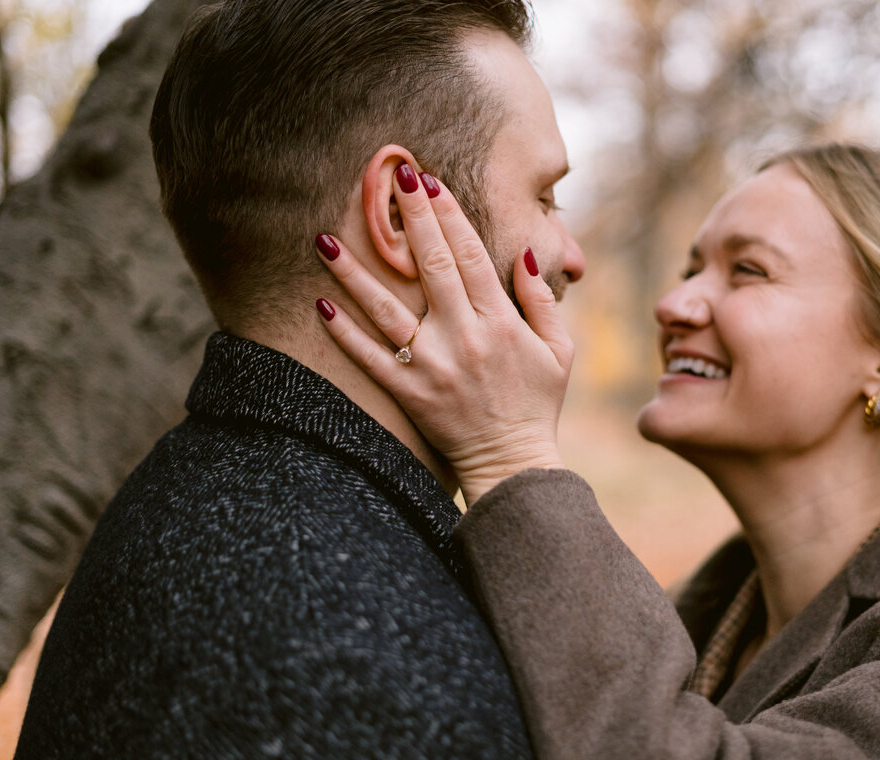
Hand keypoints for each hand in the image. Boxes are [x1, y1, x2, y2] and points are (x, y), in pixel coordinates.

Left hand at [314, 165, 572, 504]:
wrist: (512, 462)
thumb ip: (541, 300)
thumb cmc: (538, 403)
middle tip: (390, 177)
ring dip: (354, 272)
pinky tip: (320, 303)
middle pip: (430, 265)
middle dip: (411, 217)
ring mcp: (431, 365)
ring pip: (386, 309)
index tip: (430, 182)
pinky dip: (344, 332)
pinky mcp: (408, 392)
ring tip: (325, 238)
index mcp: (500, 322)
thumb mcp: (559, 350)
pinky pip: (369, 358)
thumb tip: (525, 252)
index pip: (470, 254)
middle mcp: (463, 337)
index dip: (449, 215)